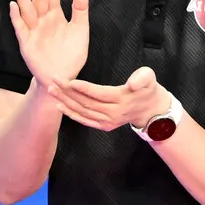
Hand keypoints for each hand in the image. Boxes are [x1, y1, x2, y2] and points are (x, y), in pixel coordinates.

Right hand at [10, 0, 89, 88]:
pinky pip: (20, 28)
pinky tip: (13, 6)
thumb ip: (81, 10)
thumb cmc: (72, 54)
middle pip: (39, 0)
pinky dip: (16, 17)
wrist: (63, 77)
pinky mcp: (27, 43)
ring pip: (27, 11)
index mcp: (56, 17)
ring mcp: (34, 31)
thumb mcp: (81, 30)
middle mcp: (43, 21)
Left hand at [49, 66, 170, 131]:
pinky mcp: (104, 125)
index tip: (69, 81)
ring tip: (52, 90)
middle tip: (54, 80)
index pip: (100, 94)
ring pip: (83, 111)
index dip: (84, 88)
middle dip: (68, 92)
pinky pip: (85, 120)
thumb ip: (143, 78)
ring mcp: (108, 121)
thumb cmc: (147, 89)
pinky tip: (60, 105)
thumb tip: (133, 84)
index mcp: (123, 99)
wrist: (151, 110)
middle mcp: (114, 113)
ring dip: (66, 101)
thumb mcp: (150, 79)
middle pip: (87, 102)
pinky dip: (71, 114)